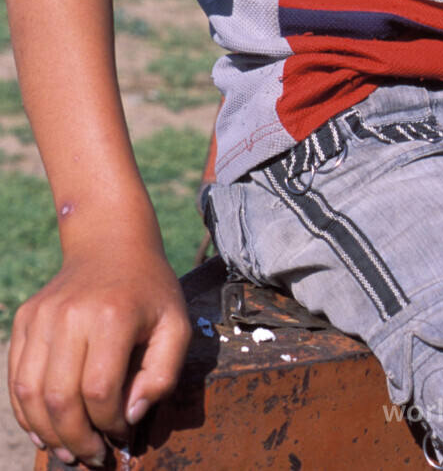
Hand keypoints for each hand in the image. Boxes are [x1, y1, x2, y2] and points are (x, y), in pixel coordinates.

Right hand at [8, 243, 190, 467]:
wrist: (112, 243)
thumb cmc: (149, 289)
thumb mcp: (176, 324)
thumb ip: (163, 374)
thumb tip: (131, 416)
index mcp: (113, 315)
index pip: (100, 390)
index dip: (109, 424)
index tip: (122, 434)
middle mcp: (71, 315)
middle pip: (60, 398)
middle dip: (76, 440)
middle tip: (93, 458)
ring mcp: (43, 316)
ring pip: (31, 394)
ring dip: (48, 434)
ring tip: (69, 451)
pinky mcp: (26, 319)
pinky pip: (16, 378)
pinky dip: (26, 412)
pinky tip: (46, 430)